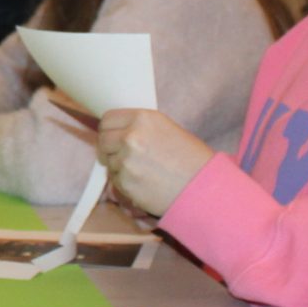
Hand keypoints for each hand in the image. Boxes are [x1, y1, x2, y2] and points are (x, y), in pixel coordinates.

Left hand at [94, 108, 213, 217]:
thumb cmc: (191, 159)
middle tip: (124, 155)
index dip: (110, 129)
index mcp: (142, 118)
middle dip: (111, 148)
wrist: (205, 188)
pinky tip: (144, 182)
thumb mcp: (166, 129)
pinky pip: (115, 180)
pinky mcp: (125, 183)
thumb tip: (116, 131)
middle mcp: (131, 137)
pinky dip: (125, 182)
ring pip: (108, 161)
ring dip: (119, 166)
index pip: (107, 119)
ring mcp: (126, 161)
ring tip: (143, 170)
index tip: (113, 135)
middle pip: (103, 140)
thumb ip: (139, 127)